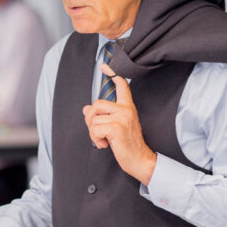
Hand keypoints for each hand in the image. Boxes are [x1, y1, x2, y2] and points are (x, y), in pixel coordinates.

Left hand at [82, 63, 156, 185]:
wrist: (140, 160)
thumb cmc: (128, 145)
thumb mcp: (116, 127)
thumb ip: (103, 116)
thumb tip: (85, 108)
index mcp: (128, 107)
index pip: (122, 85)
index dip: (112, 74)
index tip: (104, 66)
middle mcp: (126, 109)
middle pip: (97, 104)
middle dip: (90, 119)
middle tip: (95, 131)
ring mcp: (121, 117)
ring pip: (93, 118)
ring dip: (93, 132)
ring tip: (102, 140)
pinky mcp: (116, 128)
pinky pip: (94, 129)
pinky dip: (95, 139)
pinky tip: (104, 145)